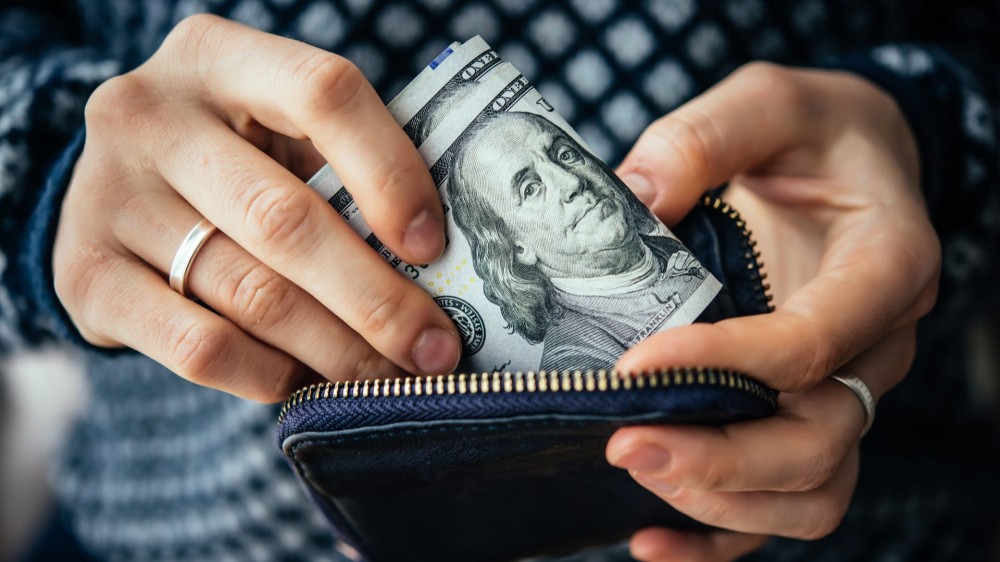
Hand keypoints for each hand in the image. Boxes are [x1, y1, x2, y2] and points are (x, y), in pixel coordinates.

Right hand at [53, 15, 460, 401]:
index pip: (324, 94)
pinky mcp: (84, 276)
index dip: (391, 174)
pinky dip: (269, 375)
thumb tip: (441, 259)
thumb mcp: (276, 133)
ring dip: (337, 351)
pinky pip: (199, 346)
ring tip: (390, 377)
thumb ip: (344, 169)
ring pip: (251, 293)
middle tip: (435, 351)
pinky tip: (309, 383)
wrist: (108, 194)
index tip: (434, 247)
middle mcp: (149, 114)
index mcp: (217, 57)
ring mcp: (108, 195)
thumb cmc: (229, 162)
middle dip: (378, 300)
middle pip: (286, 218)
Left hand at [606, 62, 939, 560]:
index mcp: (884, 267)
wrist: (848, 164)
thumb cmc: (814, 135)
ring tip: (636, 475)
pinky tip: (651, 542)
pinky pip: (784, 499)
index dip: (724, 365)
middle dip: (720, 458)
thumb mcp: (769, 101)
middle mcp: (875, 345)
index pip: (811, 343)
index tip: (634, 363)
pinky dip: (723, 535)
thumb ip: (707, 136)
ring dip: (724, 502)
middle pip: (819, 439)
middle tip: (623, 442)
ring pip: (811, 489)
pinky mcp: (808, 412)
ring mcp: (845, 389)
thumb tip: (636, 197)